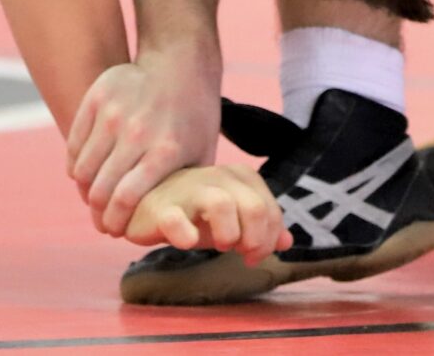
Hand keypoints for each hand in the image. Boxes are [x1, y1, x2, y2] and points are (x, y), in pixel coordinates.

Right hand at [67, 52, 219, 237]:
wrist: (181, 63)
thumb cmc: (194, 117)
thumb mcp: (202, 153)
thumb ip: (186, 189)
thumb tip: (181, 229)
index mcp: (166, 150)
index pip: (126, 198)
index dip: (115, 221)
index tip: (114, 231)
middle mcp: (137, 132)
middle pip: (99, 188)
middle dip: (97, 213)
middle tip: (101, 221)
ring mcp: (114, 113)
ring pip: (80, 169)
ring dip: (84, 190)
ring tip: (94, 197)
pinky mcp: (97, 98)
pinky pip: (73, 144)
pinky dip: (75, 164)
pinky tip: (88, 171)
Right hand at [127, 164, 290, 265]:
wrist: (146, 204)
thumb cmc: (196, 211)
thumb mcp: (233, 219)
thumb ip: (262, 228)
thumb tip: (287, 243)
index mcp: (241, 177)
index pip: (270, 209)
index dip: (268, 238)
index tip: (253, 256)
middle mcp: (219, 177)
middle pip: (253, 207)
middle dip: (255, 239)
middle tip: (243, 255)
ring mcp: (189, 189)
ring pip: (222, 204)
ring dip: (229, 233)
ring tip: (222, 246)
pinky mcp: (161, 207)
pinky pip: (175, 219)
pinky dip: (185, 234)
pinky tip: (189, 243)